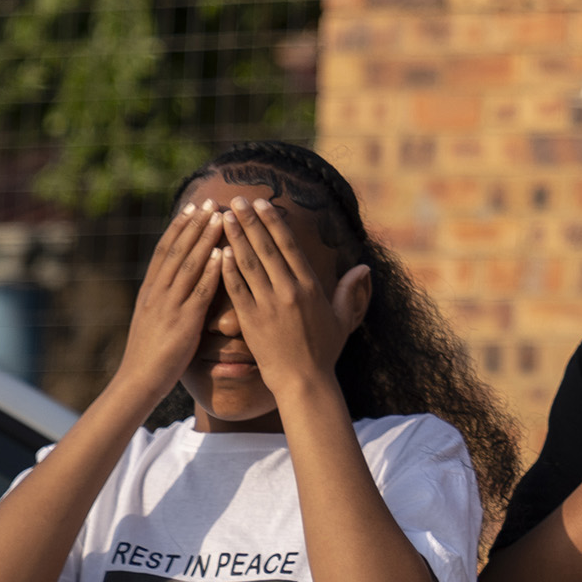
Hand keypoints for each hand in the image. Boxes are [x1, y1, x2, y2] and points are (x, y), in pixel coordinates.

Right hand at [119, 204, 224, 401]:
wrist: (138, 381)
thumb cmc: (152, 354)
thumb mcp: (155, 318)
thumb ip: (166, 299)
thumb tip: (176, 282)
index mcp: (150, 291)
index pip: (164, 251)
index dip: (179, 228)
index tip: (192, 208)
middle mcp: (157, 293)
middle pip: (176, 251)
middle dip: (194, 224)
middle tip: (210, 201)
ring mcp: (168, 306)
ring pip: (187, 265)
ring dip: (204, 239)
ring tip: (220, 217)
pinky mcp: (182, 322)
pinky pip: (198, 292)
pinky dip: (209, 271)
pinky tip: (221, 254)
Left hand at [217, 199, 368, 397]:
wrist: (303, 381)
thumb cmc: (324, 351)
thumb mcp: (342, 318)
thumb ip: (350, 290)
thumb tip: (363, 267)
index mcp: (311, 286)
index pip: (289, 246)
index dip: (274, 222)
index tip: (262, 204)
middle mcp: (289, 291)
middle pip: (266, 248)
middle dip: (250, 222)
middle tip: (236, 200)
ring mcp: (268, 305)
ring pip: (249, 264)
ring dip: (235, 238)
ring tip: (222, 218)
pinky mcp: (250, 320)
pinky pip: (237, 289)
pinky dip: (227, 269)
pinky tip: (219, 251)